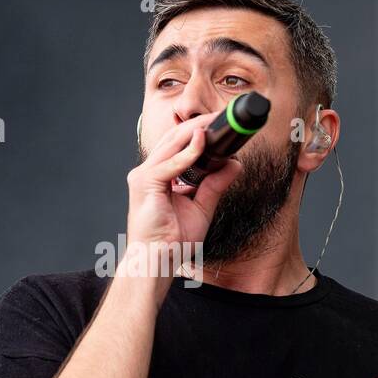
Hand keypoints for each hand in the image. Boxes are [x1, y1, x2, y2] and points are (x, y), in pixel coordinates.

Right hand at [125, 110, 242, 265]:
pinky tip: (202, 142)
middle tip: (221, 115)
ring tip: (214, 121)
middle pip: (174, 139)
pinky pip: (170, 164)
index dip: (197, 131)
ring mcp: (143, 176)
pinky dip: (188, 152)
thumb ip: (215, 185)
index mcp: (158, 176)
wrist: (156, 262)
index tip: (219, 124)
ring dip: (194, 131)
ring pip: (171, 144)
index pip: (177, 145)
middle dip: (198, 125)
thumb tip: (234, 164)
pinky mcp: (144, 184)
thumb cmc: (171, 241)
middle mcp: (147, 172)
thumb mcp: (202, 207)